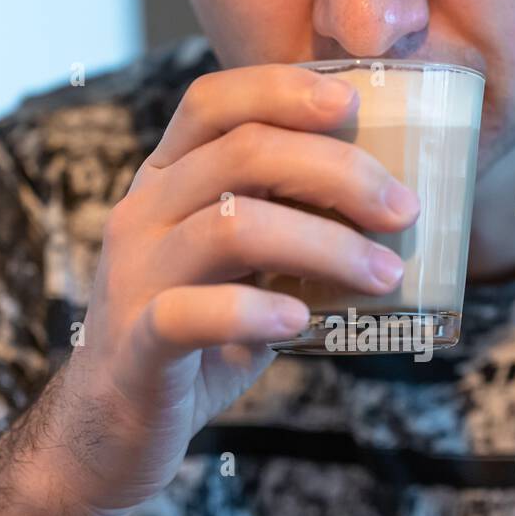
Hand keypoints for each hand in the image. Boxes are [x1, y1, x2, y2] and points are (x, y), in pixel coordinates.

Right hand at [44, 64, 419, 514]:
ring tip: (384, 274)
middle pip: (242, 154)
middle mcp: (142, 215)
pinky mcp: (137, 345)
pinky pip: (193, 313)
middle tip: (403, 210)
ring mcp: (135, 278)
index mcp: (165, 182)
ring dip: (326, 245)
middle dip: (338, 172)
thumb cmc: (196, 337)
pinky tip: (301, 320)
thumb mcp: (240, 267)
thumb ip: (288, 226)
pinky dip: (255, 311)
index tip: (354, 103)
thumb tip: (390, 209)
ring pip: (230, 227)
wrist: (112, 425)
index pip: (214, 102)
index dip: (282, 90)